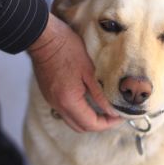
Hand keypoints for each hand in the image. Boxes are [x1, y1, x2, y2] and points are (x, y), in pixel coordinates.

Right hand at [28, 13, 120, 132]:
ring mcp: (52, 100)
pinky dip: (78, 111)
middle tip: (113, 114)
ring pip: (72, 120)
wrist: (43, 37)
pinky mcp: (49, 94)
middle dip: (99, 124)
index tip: (120, 115)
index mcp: (69, 100)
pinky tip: (88, 99)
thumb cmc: (66, 48)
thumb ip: (100, 94)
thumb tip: (112, 110)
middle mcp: (58, 105)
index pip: (91, 124)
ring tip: (102, 108)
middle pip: (80, 127)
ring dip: (88, 118)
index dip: (109, 123)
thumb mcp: (89, 71)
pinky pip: (65, 110)